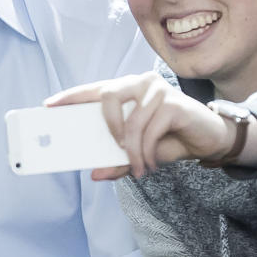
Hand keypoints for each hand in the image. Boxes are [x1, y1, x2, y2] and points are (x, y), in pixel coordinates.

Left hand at [45, 73, 233, 179]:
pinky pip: (149, 131)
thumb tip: (95, 173)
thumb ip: (118, 160)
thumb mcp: (140, 151)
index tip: (48, 106)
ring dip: (132, 152)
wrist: (208, 139)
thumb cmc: (170, 139)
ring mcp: (157, 89)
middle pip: (108, 95)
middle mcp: (139, 83)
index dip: (70, 96)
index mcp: (126, 89)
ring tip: (138, 170)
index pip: (93, 89)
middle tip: (114, 150)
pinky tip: (148, 165)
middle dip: (106, 126)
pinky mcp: (172, 102)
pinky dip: (145, 153)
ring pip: (130, 123)